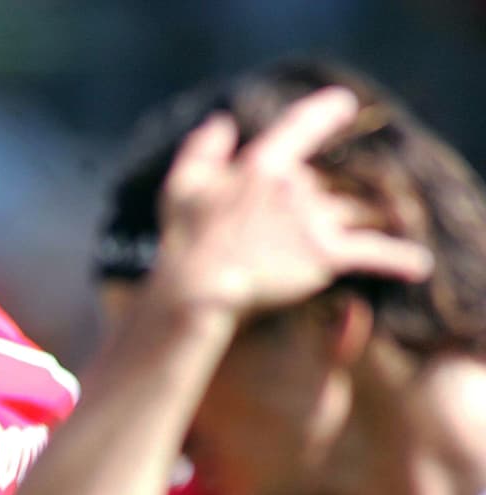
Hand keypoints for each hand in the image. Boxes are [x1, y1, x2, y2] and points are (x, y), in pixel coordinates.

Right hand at [154, 87, 433, 318]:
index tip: (345, 105)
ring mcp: (314, 220)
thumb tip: (222, 122)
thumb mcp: (181, 186)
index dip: (327, 112)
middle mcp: (296, 186)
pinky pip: (373, 253)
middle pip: (328, 182)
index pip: (304, 127)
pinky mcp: (325, 255)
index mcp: (263, 165)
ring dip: (365, 217)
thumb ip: (202, 148)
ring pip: (351, 211)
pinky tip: (416, 266)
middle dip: (330, 193)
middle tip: (331, 207)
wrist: (199, 287)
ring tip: (383, 224)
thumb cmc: (184, 240)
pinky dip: (397, 259)